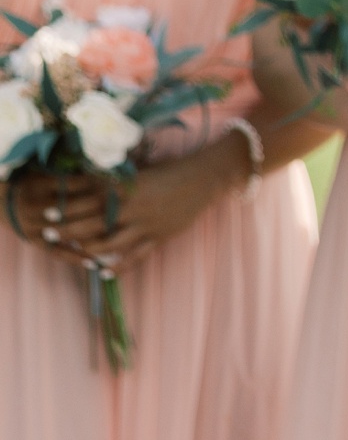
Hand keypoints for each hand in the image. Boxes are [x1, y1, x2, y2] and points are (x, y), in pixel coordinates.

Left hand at [4, 136, 243, 269]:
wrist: (205, 178)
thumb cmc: (171, 170)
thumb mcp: (141, 173)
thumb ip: (117, 183)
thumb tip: (89, 187)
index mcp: (128, 188)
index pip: (88, 200)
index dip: (67, 208)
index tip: (50, 213)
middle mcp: (133, 208)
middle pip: (92, 223)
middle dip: (69, 230)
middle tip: (52, 233)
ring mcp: (146, 225)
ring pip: (109, 243)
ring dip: (88, 249)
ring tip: (75, 252)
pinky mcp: (159, 237)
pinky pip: (135, 256)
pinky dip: (117, 265)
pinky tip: (102, 270)